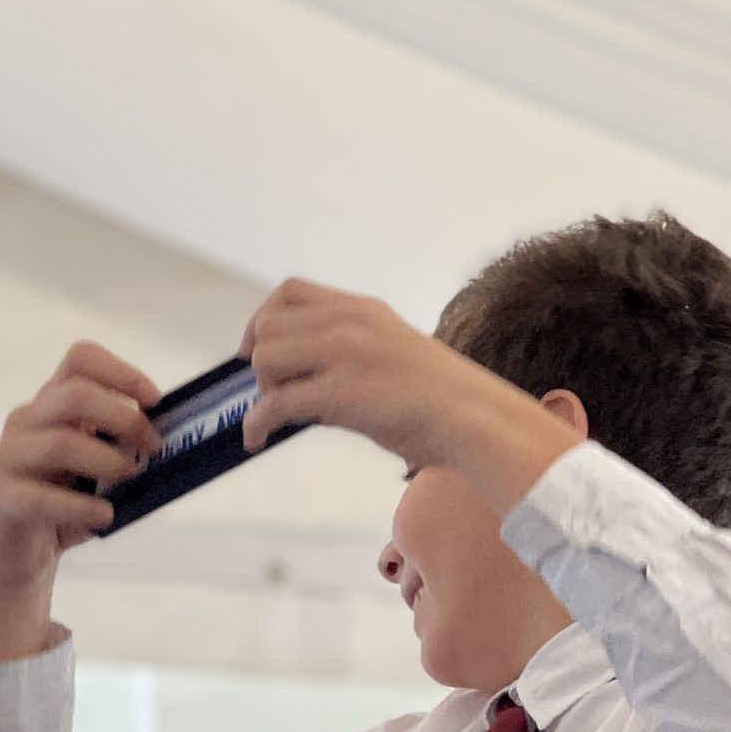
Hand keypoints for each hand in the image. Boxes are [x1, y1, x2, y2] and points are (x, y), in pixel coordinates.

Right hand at [0, 343, 160, 666]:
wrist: (18, 556)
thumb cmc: (66, 507)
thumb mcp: (99, 470)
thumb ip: (122, 448)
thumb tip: (166, 439)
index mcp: (51, 404)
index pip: (81, 360)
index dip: (122, 372)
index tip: (155, 399)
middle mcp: (25, 420)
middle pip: (75, 394)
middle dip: (125, 419)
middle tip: (153, 448)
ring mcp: (8, 456)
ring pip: (61, 442)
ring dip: (108, 461)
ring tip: (131, 479)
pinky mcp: (1, 496)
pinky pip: (42, 496)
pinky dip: (81, 506)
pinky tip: (105, 516)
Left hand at [242, 281, 577, 508]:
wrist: (475, 419)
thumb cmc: (444, 400)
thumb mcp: (394, 352)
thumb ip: (352, 351)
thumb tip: (306, 378)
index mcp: (364, 309)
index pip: (290, 292)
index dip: (263, 319)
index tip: (257, 349)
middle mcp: (349, 322)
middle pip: (269, 324)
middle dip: (261, 360)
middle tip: (273, 389)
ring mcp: (344, 354)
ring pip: (266, 359)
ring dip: (263, 389)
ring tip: (280, 413)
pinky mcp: (339, 392)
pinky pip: (275, 403)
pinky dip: (256, 423)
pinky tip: (256, 439)